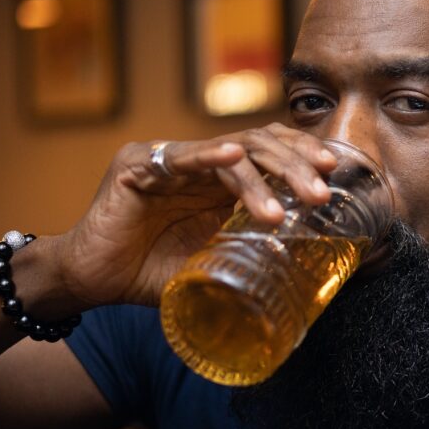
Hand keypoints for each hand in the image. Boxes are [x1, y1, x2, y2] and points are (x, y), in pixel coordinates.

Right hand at [56, 125, 337, 308]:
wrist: (93, 282)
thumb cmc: (151, 273)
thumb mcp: (212, 264)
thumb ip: (246, 256)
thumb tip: (301, 275)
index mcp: (220, 181)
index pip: (270, 151)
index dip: (303, 156)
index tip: (335, 173)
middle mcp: (199, 163)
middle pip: (259, 146)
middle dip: (295, 166)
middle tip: (321, 193)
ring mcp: (167, 160)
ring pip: (228, 153)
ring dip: (261, 178)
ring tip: (282, 212)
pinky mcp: (136, 168)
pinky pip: (177, 158)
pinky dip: (206, 157)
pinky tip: (233, 160)